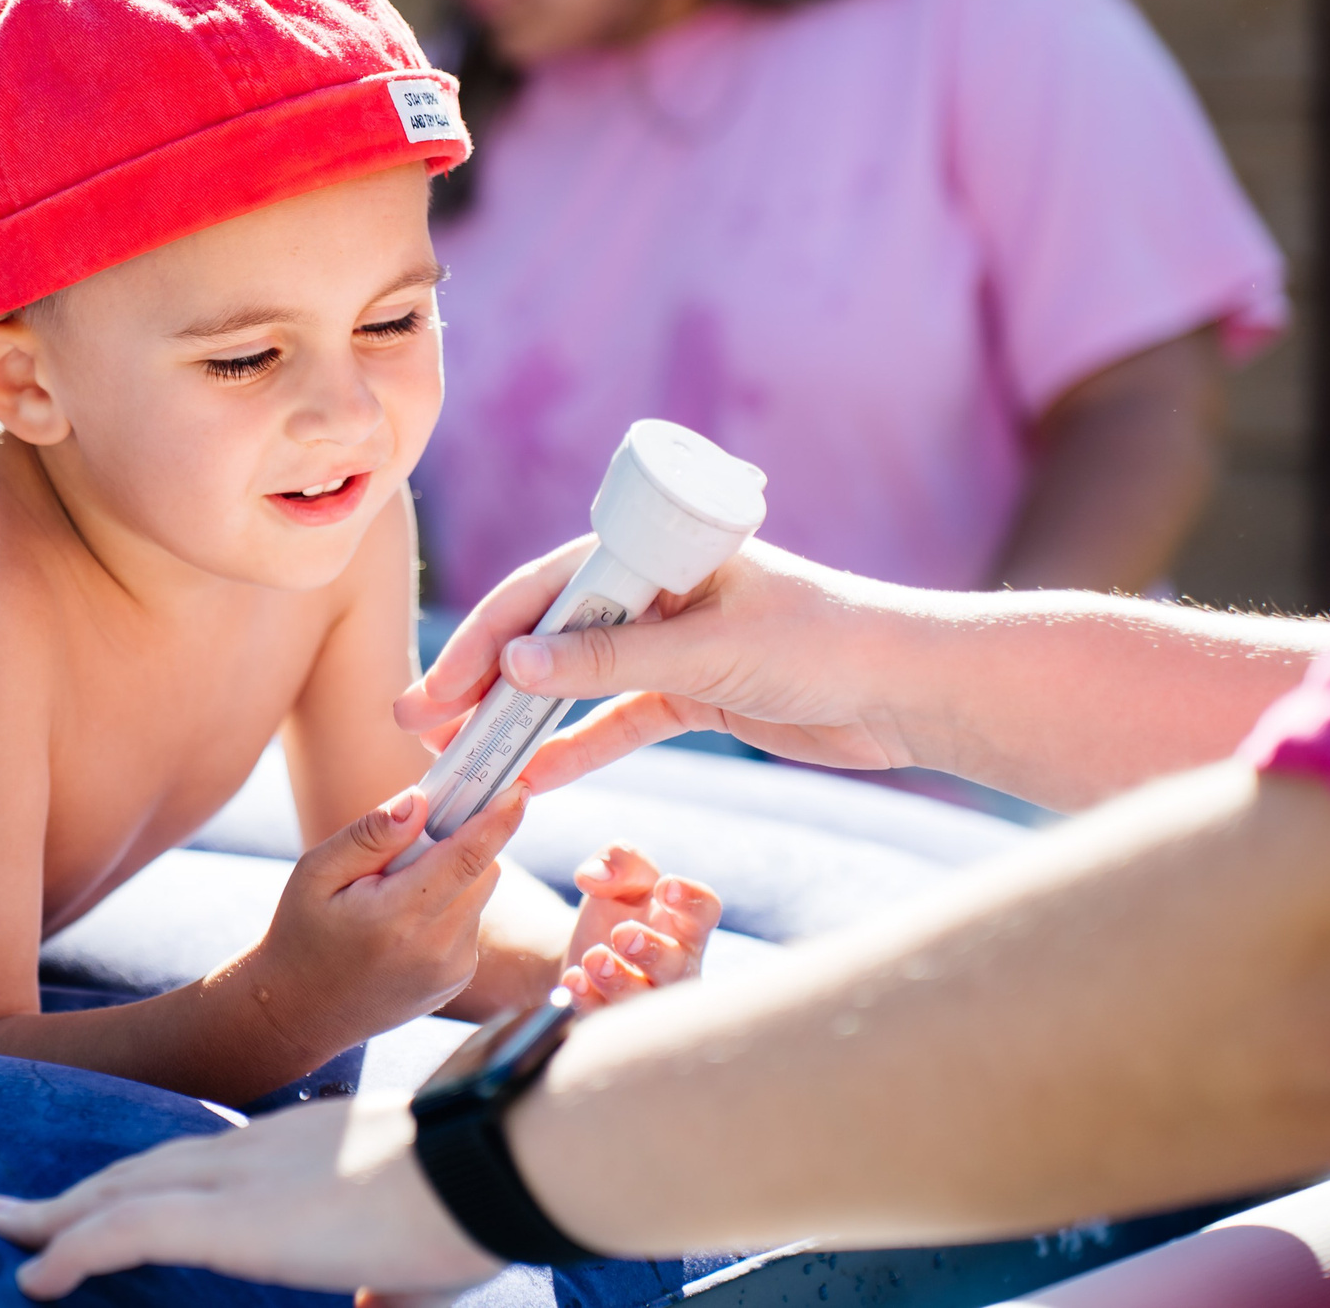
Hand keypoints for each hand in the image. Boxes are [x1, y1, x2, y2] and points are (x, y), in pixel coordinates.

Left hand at [0, 1093, 497, 1300]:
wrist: (497, 1160)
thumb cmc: (482, 1197)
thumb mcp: (422, 1248)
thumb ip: (386, 1286)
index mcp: (299, 1149)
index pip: (199, 1161)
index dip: (144, 1182)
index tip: (106, 1199)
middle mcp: (256, 1151)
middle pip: (144, 1166)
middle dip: (82, 1190)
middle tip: (21, 1208)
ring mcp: (241, 1181)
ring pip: (120, 1193)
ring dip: (56, 1217)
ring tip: (4, 1232)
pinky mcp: (234, 1220)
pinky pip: (127, 1231)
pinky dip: (72, 1248)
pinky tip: (35, 1274)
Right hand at [245, 784, 528, 1062]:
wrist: (301, 1013)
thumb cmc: (303, 933)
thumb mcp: (316, 872)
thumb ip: (371, 834)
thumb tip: (421, 801)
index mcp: (400, 917)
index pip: (468, 858)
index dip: (499, 819)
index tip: (518, 789)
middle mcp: (437, 948)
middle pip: (483, 871)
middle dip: (461, 844)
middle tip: (411, 845)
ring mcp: (452, 969)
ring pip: (478, 894)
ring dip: (452, 878)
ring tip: (395, 894)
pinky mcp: (457, 979)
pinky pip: (469, 921)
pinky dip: (448, 907)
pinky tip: (403, 923)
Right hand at [396, 537, 917, 791]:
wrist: (912, 692)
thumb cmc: (824, 645)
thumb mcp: (710, 652)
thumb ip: (612, 660)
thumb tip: (515, 665)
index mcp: (659, 551)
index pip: (548, 587)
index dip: (486, 636)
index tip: (439, 686)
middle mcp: (658, 590)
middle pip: (548, 632)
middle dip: (481, 679)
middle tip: (417, 723)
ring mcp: (673, 644)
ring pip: (574, 682)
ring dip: (517, 719)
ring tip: (457, 754)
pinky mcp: (694, 695)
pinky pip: (617, 721)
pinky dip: (574, 749)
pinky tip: (528, 779)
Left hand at [562, 844, 719, 1010]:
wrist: (584, 946)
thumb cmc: (620, 908)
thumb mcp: (622, 875)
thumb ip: (618, 859)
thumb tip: (594, 876)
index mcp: (685, 924)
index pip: (705, 910)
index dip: (691, 900)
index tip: (664, 888)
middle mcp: (676, 964)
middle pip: (677, 966)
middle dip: (652, 952)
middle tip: (623, 933)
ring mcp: (648, 996)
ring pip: (643, 999)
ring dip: (618, 979)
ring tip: (593, 956)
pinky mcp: (614, 1015)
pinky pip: (605, 1015)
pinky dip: (588, 1000)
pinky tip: (573, 980)